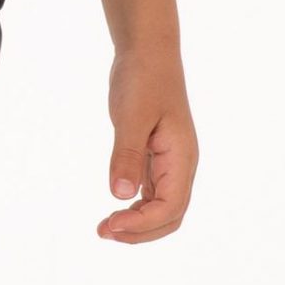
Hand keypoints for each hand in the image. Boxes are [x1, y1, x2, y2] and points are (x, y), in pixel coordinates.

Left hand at [97, 43, 197, 242]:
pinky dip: (135, 208)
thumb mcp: (132, 116)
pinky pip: (152, 194)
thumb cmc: (143, 78)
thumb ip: (126, 155)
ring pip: (161, 209)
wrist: (148, 52)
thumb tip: (119, 195)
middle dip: (140, 231)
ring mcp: (170, 163)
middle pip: (170, 216)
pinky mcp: (156, 157)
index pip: (170, 207)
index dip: (142, 224)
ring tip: (104, 227)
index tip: (110, 223)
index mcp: (182, 157)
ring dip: (136, 223)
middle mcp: (181, 165)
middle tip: (103, 232)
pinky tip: (115, 210)